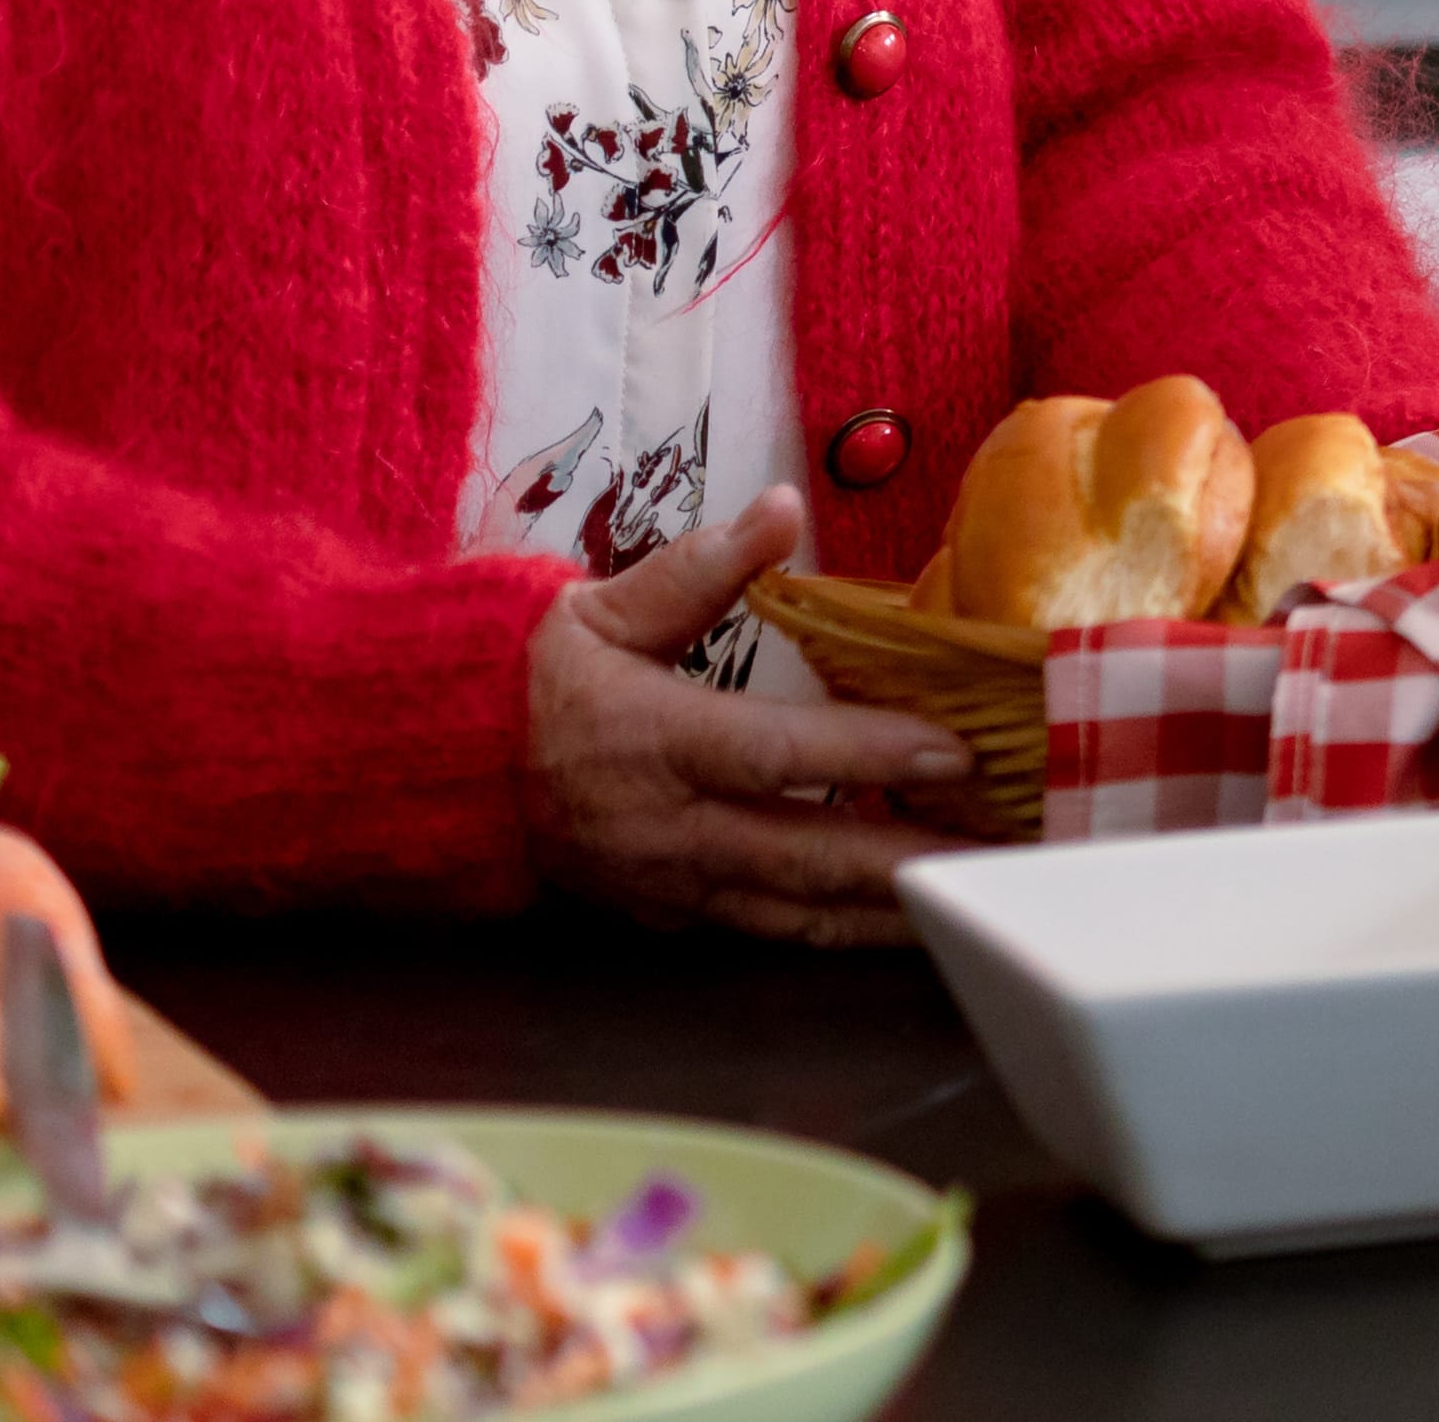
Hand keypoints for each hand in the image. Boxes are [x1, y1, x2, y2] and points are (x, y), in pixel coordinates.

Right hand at [519, 494, 973, 943]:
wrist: (433, 771)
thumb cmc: (526, 679)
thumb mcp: (599, 610)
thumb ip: (698, 569)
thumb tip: (782, 508)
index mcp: (651, 742)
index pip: (775, 756)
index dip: (867, 756)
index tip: (956, 752)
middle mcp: (664, 828)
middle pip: (804, 859)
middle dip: (912, 862)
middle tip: (1006, 855)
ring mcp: (665, 884)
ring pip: (795, 913)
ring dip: (889, 911)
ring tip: (982, 893)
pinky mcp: (666, 916)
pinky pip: (766, 930)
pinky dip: (839, 928)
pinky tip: (904, 915)